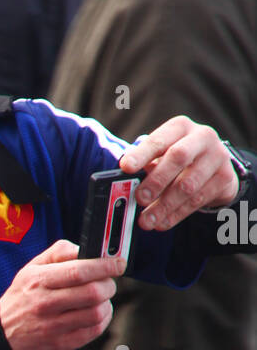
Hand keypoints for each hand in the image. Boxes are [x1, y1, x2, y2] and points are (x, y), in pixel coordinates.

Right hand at [0, 240, 125, 349]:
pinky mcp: (60, 345)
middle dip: (109, 285)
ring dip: (107, 303)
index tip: (117, 263)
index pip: (79, 271)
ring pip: (96, 313)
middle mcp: (45, 304)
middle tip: (108, 282)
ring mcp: (53, 327)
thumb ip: (58, 253)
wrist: (1, 335)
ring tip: (101, 299)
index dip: (104, 266)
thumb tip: (85, 249)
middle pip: (92, 293)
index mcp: (38, 280)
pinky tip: (97, 314)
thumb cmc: (22, 298)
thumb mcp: (31, 268)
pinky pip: (93, 331)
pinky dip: (102, 320)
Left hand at [119, 117, 238, 230]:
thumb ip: (146, 164)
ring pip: (188, 185)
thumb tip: (124, 183)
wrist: (215, 165)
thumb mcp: (163, 154)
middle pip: (178, 157)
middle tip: (140, 199)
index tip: (126, 168)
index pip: (159, 140)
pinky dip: (177, 214)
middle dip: (156, 180)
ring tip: (147, 220)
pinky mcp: (225, 178)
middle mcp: (202, 137)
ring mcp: (217, 156)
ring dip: (164, 206)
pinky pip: (198, 200)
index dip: (141, 154)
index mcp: (180, 127)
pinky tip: (162, 222)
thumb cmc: (179, 159)